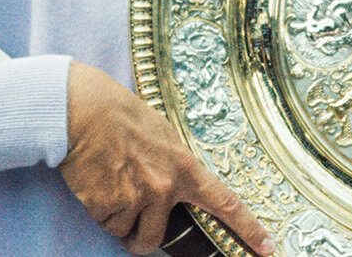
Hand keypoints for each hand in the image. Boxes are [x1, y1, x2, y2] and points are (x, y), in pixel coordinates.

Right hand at [59, 62, 275, 255]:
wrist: (84, 109)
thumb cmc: (121, 116)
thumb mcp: (163, 136)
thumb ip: (174, 166)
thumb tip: (175, 188)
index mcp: (183, 167)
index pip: (225, 202)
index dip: (248, 229)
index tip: (267, 247)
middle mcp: (163, 187)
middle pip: (156, 238)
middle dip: (142, 238)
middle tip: (131, 223)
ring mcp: (135, 197)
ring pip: (126, 232)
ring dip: (117, 218)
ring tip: (110, 183)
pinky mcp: (106, 204)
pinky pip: (104, 222)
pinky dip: (98, 209)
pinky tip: (95, 180)